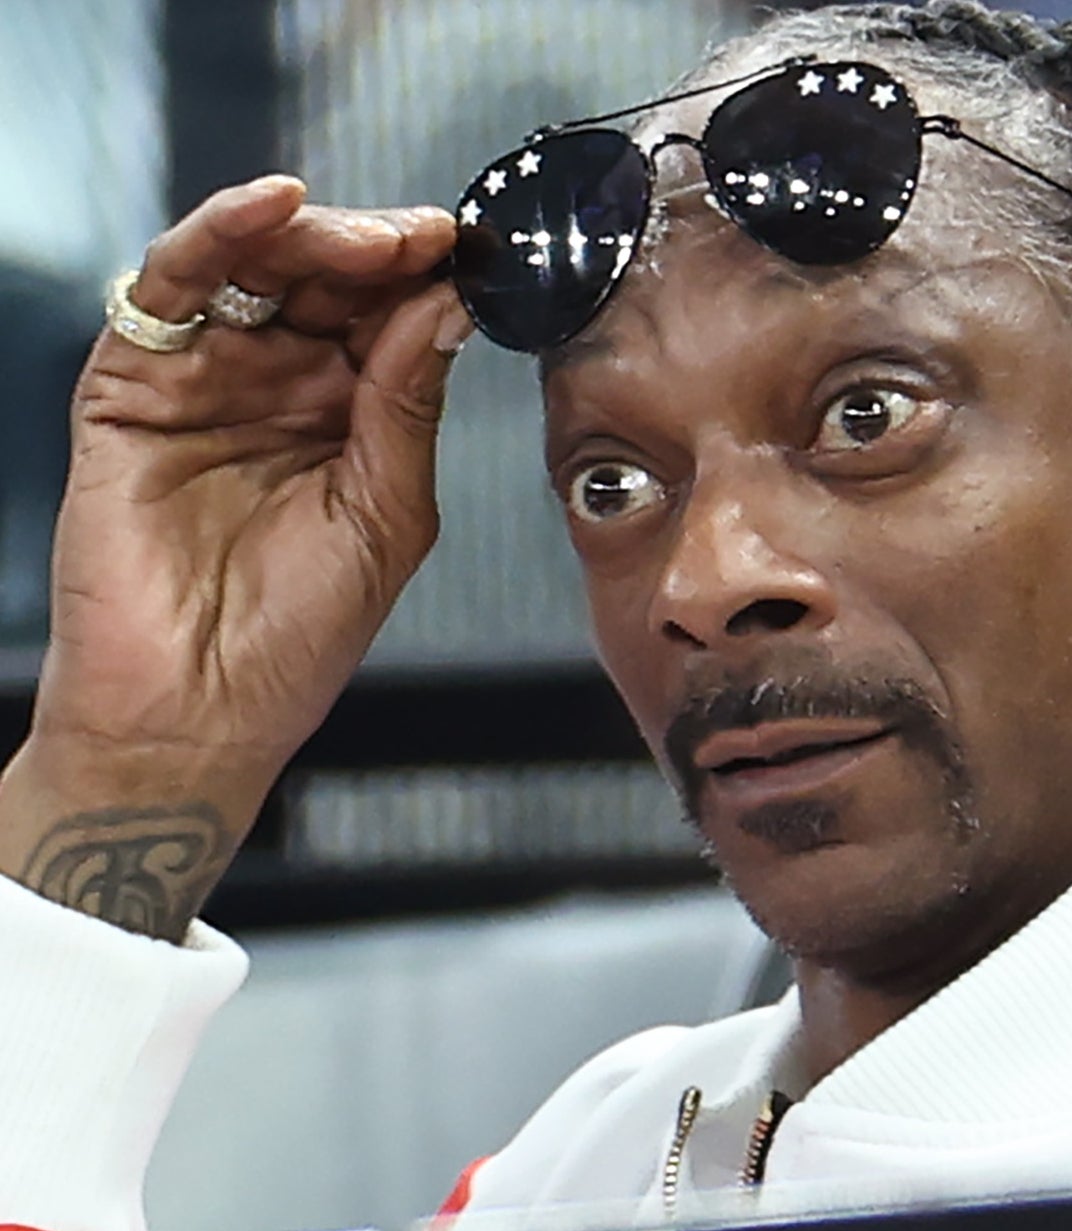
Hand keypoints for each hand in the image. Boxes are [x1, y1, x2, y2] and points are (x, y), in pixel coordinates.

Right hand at [0, 175, 470, 937]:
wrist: (199, 711)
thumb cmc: (298, 635)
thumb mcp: (386, 512)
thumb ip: (408, 403)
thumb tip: (447, 302)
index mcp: (347, 416)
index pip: (386, 315)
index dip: (425, 276)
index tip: (470, 251)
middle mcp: (276, 385)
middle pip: (324, 278)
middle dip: (378, 248)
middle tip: (426, 240)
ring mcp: (203, 378)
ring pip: (253, 266)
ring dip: (313, 234)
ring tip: (372, 239)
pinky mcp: (131, 382)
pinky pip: (168, 286)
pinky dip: (218, 234)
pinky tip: (274, 209)